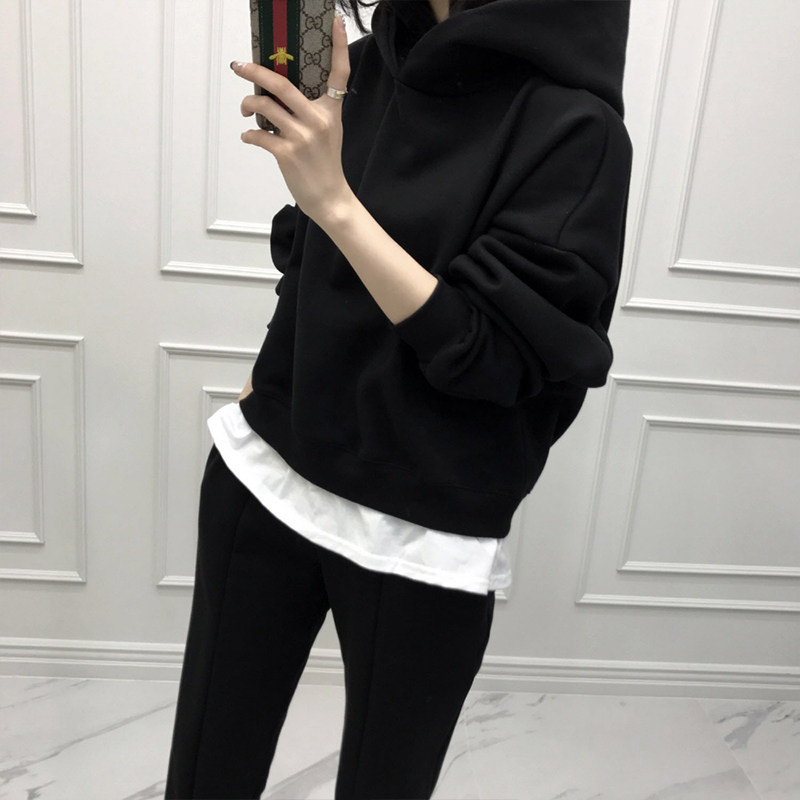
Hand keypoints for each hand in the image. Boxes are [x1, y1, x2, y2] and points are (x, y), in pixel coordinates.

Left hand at [231, 14, 351, 224]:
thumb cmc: (325, 164)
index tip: (335, 21)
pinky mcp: (287, 154)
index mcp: (331, 110)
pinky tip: (249, 136)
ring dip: (247, 105)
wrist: (330, 198)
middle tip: (238, 65)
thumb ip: (311, 110)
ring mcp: (302, 137)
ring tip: (245, 110)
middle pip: (281, 84)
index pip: (339, 73)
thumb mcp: (329, 131)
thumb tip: (276, 94)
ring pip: (264, 107)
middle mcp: (318, 120)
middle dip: (254, 71)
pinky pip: (258, 135)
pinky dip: (249, 134)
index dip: (339, 46)